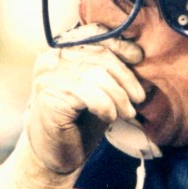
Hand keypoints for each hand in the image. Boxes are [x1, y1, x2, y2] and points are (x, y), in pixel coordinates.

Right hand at [27, 23, 144, 173]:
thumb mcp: (100, 90)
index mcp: (62, 51)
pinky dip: (106, 106)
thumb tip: (140, 56)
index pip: (93, 34)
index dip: (119, 43)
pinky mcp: (49, 95)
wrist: (55, 154)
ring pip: (97, 76)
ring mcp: (48, 76)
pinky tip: (109, 117)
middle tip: (138, 99)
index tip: (138, 57)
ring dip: (119, 96)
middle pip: (100, 56)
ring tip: (127, 113)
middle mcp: (51, 58)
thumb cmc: (80, 121)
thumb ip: (111, 71)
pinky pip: (88, 94)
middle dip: (126, 78)